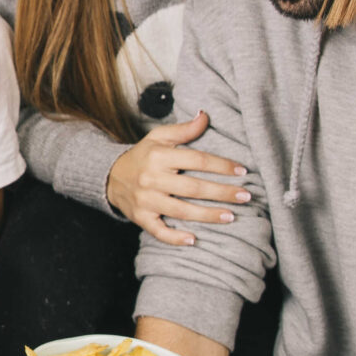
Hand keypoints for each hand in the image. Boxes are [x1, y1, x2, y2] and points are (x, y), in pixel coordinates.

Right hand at [105, 112, 248, 244]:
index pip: (197, 160)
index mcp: (159, 156)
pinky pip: (159, 231)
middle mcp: (152, 179)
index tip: (242, 170)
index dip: (221, 165)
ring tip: (231, 216)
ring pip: (181, 211)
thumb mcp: (158, 137)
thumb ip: (184, 129)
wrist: (109, 176)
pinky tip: (193, 240)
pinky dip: (175, 238)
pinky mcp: (141, 217)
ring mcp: (146, 200)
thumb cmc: (142, 155)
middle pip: (193, 188)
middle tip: (246, 196)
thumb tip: (205, 116)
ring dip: (208, 215)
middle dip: (222, 192)